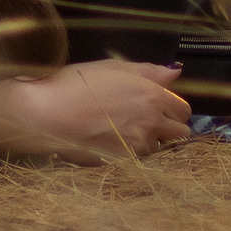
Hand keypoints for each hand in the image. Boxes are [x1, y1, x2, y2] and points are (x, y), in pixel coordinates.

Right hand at [0, 61, 190, 162]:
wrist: (47, 113)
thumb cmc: (75, 83)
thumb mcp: (113, 67)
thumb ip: (149, 71)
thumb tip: (176, 73)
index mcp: (151, 95)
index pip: (183, 109)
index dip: (172, 108)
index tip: (159, 108)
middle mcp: (152, 122)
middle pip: (180, 133)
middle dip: (169, 128)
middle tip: (146, 123)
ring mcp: (139, 146)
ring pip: (160, 149)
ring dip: (151, 143)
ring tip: (124, 133)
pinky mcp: (124, 163)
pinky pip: (140, 161)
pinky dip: (132, 155)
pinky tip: (113, 144)